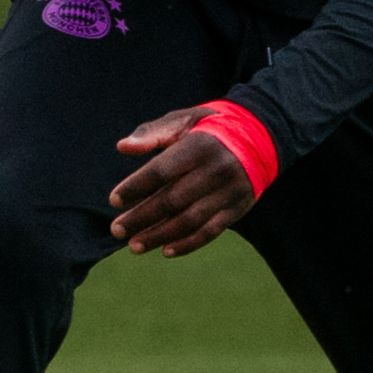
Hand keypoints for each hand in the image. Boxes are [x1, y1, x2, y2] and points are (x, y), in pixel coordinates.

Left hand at [107, 106, 256, 256]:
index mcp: (197, 147)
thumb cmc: (206, 129)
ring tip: (134, 246)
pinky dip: (188, 244)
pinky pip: (211, 231)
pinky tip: (166, 251)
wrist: (258, 138)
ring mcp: (228, 192)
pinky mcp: (237, 208)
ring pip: (190, 221)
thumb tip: (123, 147)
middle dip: (141, 218)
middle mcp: (215, 171)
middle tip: (116, 230)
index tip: (114, 200)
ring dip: (160, 236)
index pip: (160, 171)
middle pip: (172, 201)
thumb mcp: (181, 121)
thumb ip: (151, 134)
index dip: (135, 187)